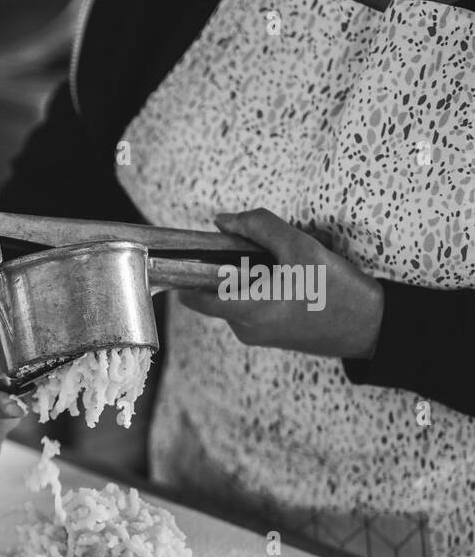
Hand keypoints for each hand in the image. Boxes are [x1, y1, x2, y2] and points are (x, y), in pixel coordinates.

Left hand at [175, 208, 384, 359]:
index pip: (192, 296)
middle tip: (260, 249)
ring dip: (248, 275)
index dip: (183, 273)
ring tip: (284, 264)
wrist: (373, 327)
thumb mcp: (301, 247)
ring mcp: (255, 335)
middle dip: (228, 265)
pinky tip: (290, 278)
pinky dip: (260, 287)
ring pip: (234, 296)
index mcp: (247, 310)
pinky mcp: (268, 335)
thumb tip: (222, 221)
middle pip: (215, 290)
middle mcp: (244, 328)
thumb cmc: (339, 289)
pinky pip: (250, 305)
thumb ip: (259, 227)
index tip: (188, 252)